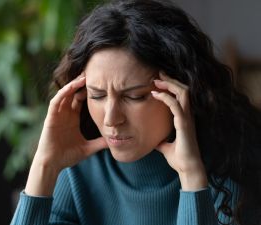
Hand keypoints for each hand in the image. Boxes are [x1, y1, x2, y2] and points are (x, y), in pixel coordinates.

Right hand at [35, 73, 106, 170]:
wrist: (52, 164)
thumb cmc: (67, 156)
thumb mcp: (88, 148)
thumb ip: (100, 143)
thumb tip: (115, 142)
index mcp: (73, 119)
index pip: (81, 100)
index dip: (89, 92)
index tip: (101, 84)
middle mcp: (65, 114)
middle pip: (73, 94)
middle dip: (82, 84)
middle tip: (93, 74)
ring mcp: (57, 114)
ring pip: (65, 94)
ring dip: (73, 85)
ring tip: (84, 76)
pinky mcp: (51, 117)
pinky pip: (56, 101)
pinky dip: (63, 93)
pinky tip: (72, 86)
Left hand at [151, 72, 207, 190]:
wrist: (187, 169)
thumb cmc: (179, 158)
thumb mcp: (165, 146)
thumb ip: (160, 139)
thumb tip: (152, 140)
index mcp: (184, 118)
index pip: (181, 96)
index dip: (171, 86)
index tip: (158, 82)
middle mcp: (188, 115)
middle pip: (184, 90)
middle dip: (170, 80)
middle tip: (157, 74)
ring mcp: (188, 119)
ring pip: (183, 93)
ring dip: (169, 85)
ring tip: (156, 81)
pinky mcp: (184, 125)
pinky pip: (176, 106)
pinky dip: (166, 98)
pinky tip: (155, 95)